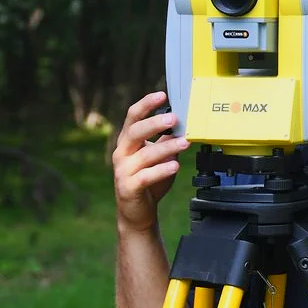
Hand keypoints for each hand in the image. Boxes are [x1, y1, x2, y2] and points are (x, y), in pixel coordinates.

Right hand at [112, 90, 189, 229]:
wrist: (137, 212)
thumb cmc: (148, 180)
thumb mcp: (158, 157)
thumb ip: (166, 141)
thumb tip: (184, 124)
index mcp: (127, 141)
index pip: (132, 117)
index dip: (146, 104)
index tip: (162, 95)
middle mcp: (122, 153)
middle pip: (135, 132)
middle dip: (154, 123)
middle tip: (174, 118)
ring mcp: (123, 171)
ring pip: (145, 155)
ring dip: (166, 147)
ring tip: (184, 143)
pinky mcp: (128, 187)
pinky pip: (146, 176)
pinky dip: (161, 170)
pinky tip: (175, 165)